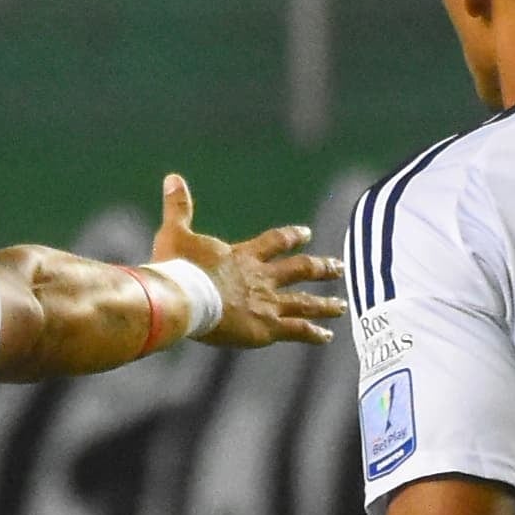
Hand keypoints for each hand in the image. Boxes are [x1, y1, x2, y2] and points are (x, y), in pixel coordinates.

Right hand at [156, 173, 343, 348]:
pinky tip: (327, 336)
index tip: (306, 233)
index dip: (292, 237)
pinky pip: (297, 330)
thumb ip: (178, 207)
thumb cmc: (177, 268)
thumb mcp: (175, 233)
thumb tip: (173, 177)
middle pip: (300, 270)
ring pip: (305, 303)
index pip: (275, 242)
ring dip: (325, 304)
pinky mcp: (266, 328)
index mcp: (243, 256)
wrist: (185, 298)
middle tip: (340, 267)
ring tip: (342, 306)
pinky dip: (314, 333)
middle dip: (321, 268)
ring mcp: (267, 304)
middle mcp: (262, 278)